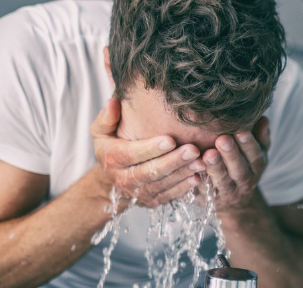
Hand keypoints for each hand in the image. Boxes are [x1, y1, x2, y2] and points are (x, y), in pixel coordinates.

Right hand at [90, 98, 205, 207]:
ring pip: (163, 184)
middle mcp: (125, 179)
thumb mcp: (101, 132)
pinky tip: (198, 178)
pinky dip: (184, 188)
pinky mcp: (151, 201)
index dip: (152, 148)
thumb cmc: (110, 148)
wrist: (109, 182)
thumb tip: (113, 102)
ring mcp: (139, 192)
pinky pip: (169, 195)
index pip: (132, 154)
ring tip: (201, 162)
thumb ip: (107, 118)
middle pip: (151, 171)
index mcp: (113, 159)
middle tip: (193, 150)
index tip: (170, 140)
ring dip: (183, 174)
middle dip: (174, 161)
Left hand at [199, 117, 270, 211]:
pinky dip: (198, 182)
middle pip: (239, 170)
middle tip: (223, 140)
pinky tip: (193, 170)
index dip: (249, 145)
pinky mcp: (210, 201)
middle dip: (231, 155)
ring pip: (222, 182)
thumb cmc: (243, 165)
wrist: (233, 200)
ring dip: (215, 168)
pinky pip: (204, 192)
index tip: (241, 131)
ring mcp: (228, 193)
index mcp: (256, 168)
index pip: (255, 157)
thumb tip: (263, 119)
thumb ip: (260, 137)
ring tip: (208, 154)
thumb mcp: (256, 152)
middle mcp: (245, 182)